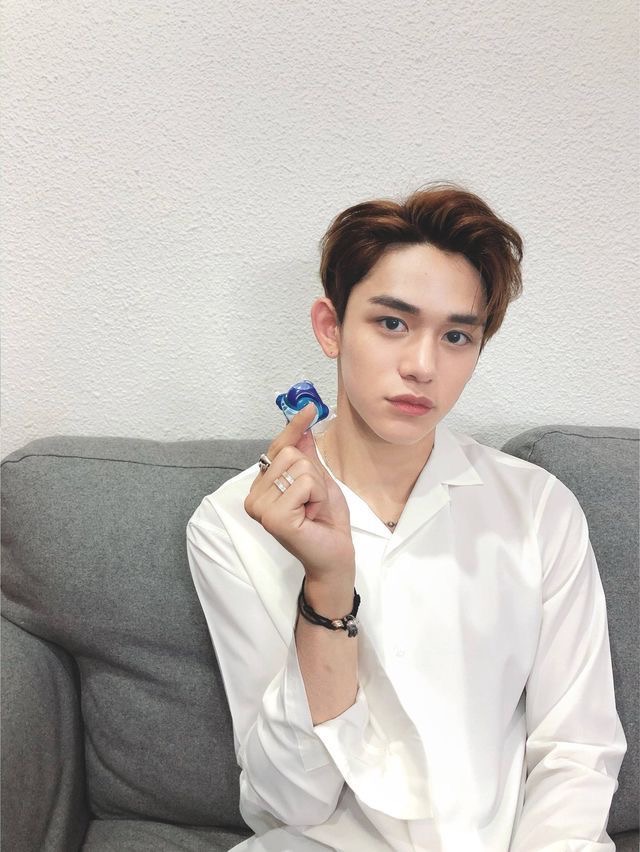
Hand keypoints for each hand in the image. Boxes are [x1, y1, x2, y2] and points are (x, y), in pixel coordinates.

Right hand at [244, 403, 353, 582]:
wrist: (334, 555)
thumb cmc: (325, 522)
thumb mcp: (319, 481)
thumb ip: (306, 456)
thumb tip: (303, 426)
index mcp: (262, 487)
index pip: (276, 448)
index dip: (294, 427)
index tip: (310, 408)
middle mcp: (255, 496)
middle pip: (290, 454)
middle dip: (313, 475)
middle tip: (314, 501)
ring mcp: (261, 508)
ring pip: (299, 467)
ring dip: (317, 487)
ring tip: (313, 510)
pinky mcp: (274, 517)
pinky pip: (304, 483)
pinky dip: (317, 496)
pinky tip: (311, 517)